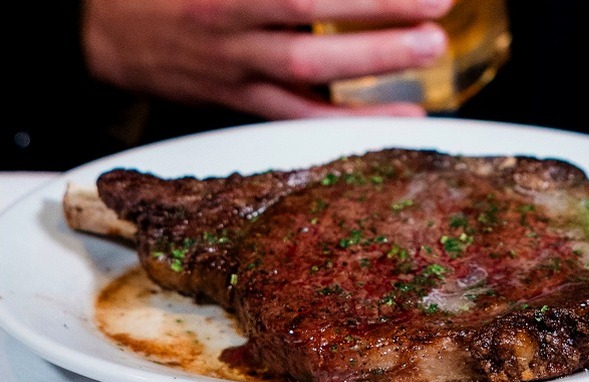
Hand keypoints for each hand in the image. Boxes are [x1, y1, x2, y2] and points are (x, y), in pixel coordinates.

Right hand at [82, 0, 451, 119]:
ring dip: (372, 67)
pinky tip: (396, 119)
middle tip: (438, 13)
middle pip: (307, 19)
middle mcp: (232, 25)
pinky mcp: (241, 103)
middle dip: (376, 14)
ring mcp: (236, 69)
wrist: (109, 33)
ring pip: (305, 73)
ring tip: (429, 56)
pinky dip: (348, 120)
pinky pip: (297, 117)